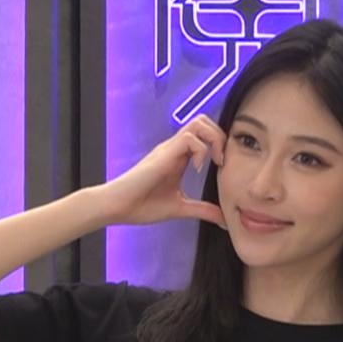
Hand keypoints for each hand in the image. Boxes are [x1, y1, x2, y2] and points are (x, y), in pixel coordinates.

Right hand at [94, 117, 227, 227]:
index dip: (220, 145)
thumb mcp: (180, 208)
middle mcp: (175, 148)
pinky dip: (200, 150)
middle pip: (204, 121)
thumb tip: (224, 220)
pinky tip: (196, 169)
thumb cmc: (141, 205)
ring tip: (215, 161)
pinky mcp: (164, 154)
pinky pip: (189, 138)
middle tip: (222, 161)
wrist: (118, 207)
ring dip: (213, 139)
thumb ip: (202, 210)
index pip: (205, 134)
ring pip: (198, 123)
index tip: (224, 167)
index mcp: (179, 157)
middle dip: (220, 136)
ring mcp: (169, 149)